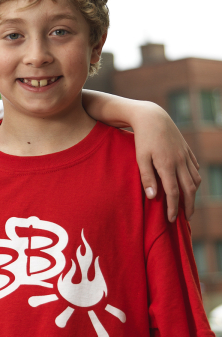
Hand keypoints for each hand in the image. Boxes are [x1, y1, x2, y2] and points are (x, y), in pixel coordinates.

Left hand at [130, 103, 199, 221]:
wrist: (152, 117)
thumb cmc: (142, 138)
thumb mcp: (140, 158)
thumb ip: (147, 178)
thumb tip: (153, 197)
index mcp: (167, 165)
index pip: (174, 192)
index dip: (174, 208)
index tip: (172, 219)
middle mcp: (180, 161)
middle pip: (189, 189)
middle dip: (189, 206)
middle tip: (186, 218)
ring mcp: (186, 155)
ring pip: (195, 179)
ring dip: (194, 194)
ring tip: (189, 204)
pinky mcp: (187, 150)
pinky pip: (195, 168)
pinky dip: (195, 179)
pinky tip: (190, 185)